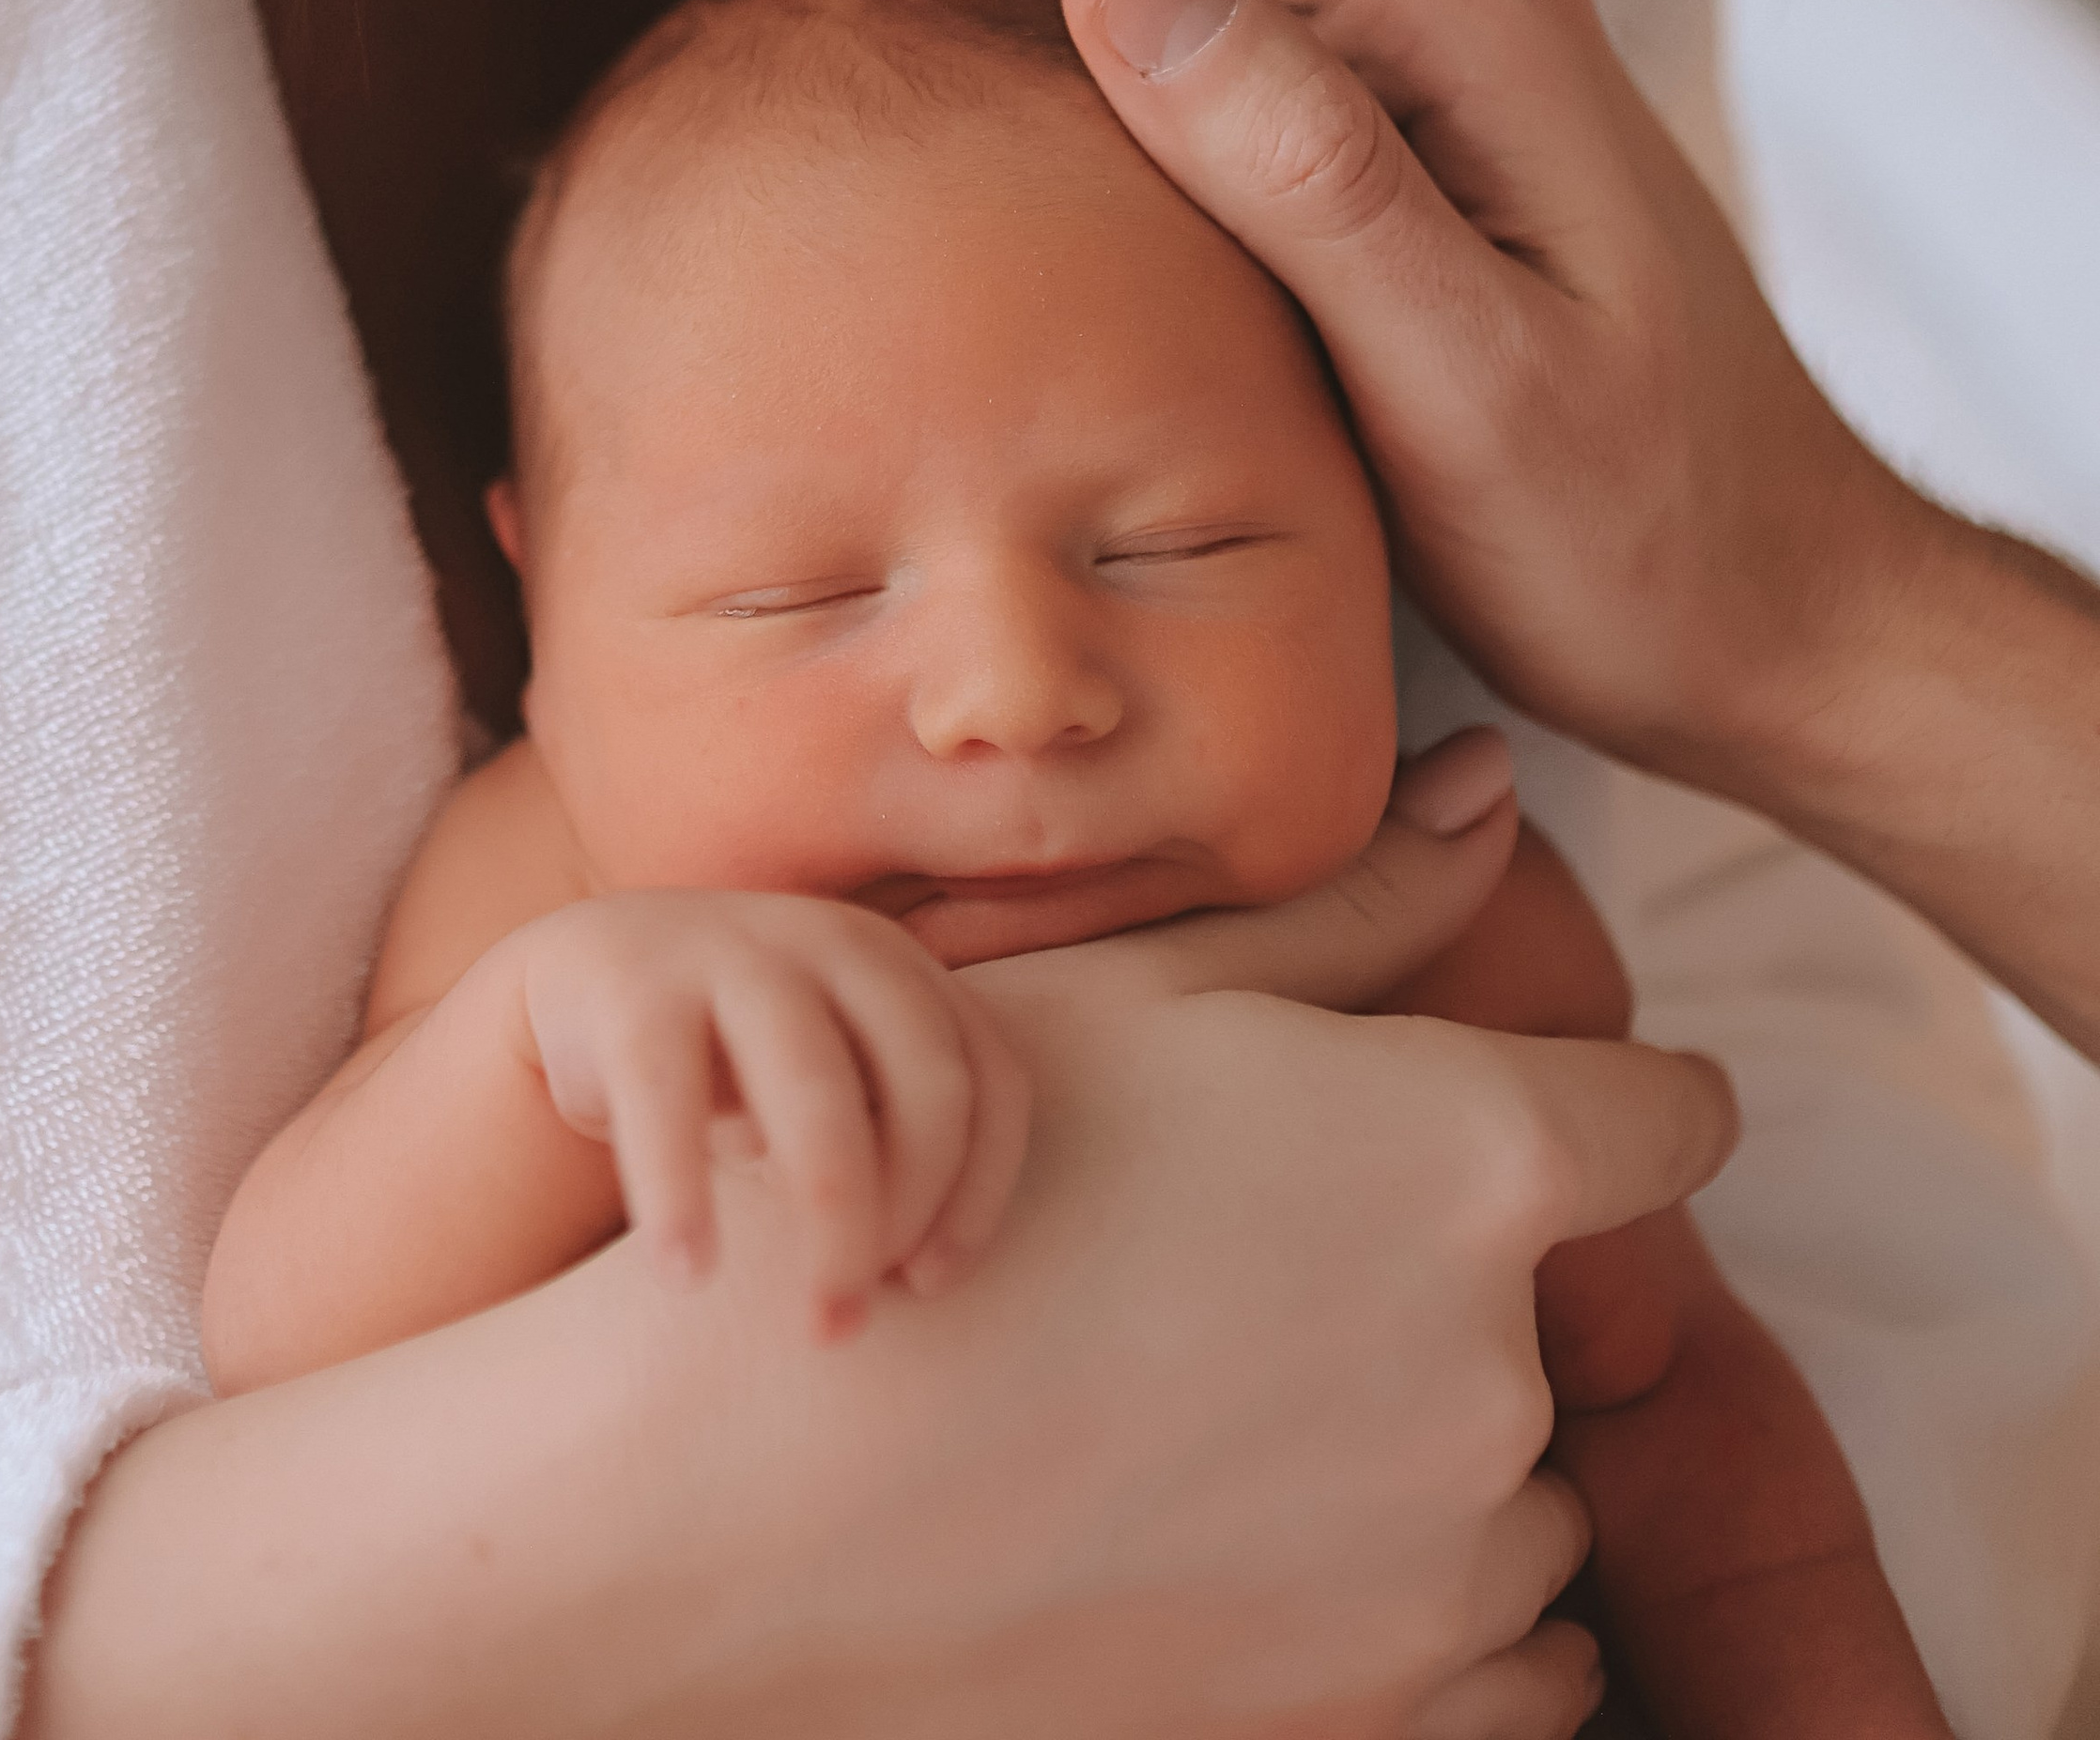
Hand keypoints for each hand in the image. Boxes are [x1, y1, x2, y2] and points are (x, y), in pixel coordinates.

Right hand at [27, 732, 1722, 1739]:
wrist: (760, 1493)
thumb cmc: (944, 1194)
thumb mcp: (1147, 1000)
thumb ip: (1363, 906)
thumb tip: (1498, 788)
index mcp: (1473, 1162)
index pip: (1674, 1115)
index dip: (1613, 1099)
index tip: (1538, 1116)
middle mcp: (1501, 1374)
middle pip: (1557, 1313)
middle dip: (1442, 1288)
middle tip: (1241, 1272)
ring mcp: (1449, 1574)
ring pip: (1508, 1492)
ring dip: (1411, 1453)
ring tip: (1198, 1412)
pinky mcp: (1384, 1725)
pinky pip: (1494, 1665)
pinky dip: (1399, 1603)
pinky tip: (1225, 1543)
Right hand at [511, 888, 1029, 1341]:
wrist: (590, 975)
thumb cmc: (742, 1059)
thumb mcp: (839, 1075)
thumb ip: (897, 1136)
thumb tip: (934, 1277)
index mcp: (902, 966)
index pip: (992, 1078)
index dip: (981, 1191)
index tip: (933, 1283)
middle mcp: (836, 941)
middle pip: (925, 1081)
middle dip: (912, 1214)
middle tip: (863, 1315)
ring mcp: (736, 952)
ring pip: (817, 1090)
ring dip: (832, 1219)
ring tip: (817, 1327)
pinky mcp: (635, 989)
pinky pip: (668, 1097)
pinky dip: (683, 1192)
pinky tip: (688, 1275)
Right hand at [655, 0, 1869, 785]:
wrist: (1785, 623)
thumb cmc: (1646, 531)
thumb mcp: (1468, 370)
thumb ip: (1309, 166)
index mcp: (1457, 13)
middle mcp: (1433, 1)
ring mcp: (1409, 70)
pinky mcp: (1381, 147)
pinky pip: (1183, 50)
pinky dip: (1030, 43)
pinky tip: (927, 91)